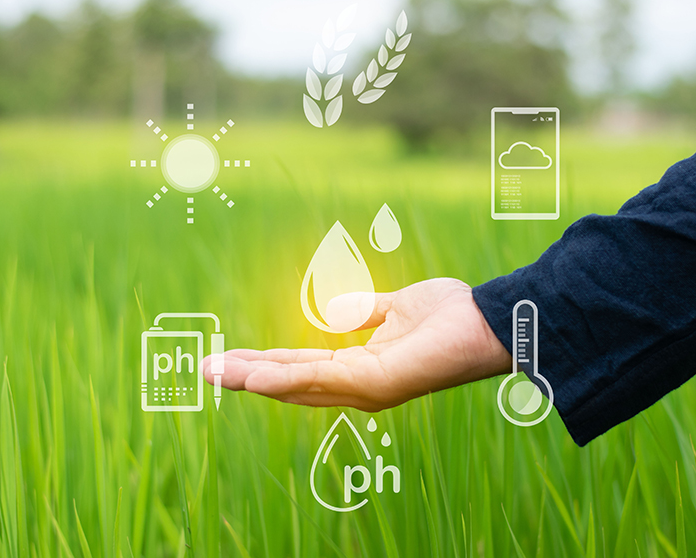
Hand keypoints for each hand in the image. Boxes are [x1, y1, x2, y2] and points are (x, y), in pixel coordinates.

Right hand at [202, 278, 511, 410]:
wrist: (489, 320)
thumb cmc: (451, 315)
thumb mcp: (396, 307)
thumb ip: (364, 312)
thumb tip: (332, 312)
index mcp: (361, 368)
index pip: (302, 368)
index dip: (265, 364)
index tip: (229, 358)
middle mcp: (358, 385)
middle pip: (291, 382)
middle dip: (247, 376)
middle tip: (205, 369)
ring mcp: (366, 388)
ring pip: (296, 384)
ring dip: (252, 378)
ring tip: (214, 372)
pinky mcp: (375, 382)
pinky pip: (320, 378)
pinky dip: (282, 378)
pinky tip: (252, 376)